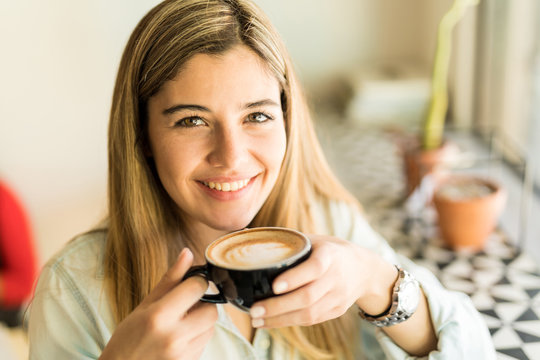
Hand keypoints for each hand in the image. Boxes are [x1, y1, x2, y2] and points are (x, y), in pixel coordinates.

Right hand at [100, 248, 217, 359]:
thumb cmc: (127, 339)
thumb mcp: (144, 306)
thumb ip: (170, 279)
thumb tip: (188, 252)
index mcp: (160, 316)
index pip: (197, 287)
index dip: (196, 282)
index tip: (189, 285)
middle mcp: (174, 336)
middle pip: (212, 310)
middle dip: (202, 304)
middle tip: (185, 307)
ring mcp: (183, 354)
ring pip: (211, 328)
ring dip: (200, 323)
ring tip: (179, 325)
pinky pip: (204, 344)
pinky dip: (196, 338)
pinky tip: (178, 340)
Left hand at [249, 235, 395, 327]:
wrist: (365, 270)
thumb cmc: (331, 251)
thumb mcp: (317, 240)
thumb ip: (291, 242)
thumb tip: (252, 236)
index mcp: (330, 255)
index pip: (314, 268)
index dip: (294, 278)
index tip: (274, 286)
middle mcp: (336, 277)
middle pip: (308, 297)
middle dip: (278, 306)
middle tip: (254, 309)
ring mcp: (337, 297)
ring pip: (309, 313)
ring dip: (280, 319)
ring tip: (257, 319)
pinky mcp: (336, 311)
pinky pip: (312, 320)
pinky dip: (289, 322)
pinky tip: (270, 322)